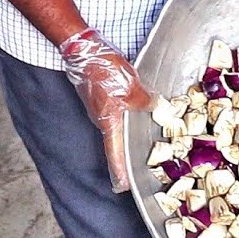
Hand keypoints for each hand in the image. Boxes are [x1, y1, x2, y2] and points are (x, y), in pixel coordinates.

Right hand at [58, 28, 153, 192]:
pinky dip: (129, 115)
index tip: (123, 187)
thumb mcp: (130, 87)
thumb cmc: (103, 70)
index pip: (115, 155)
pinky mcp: (102, 98)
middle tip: (147, 161)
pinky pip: (118, 112)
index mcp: (109, 124)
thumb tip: (156, 107)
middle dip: (130, 154)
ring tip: (150, 135)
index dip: (120, 172)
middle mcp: (103, 121)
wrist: (83, 50)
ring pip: (119, 126)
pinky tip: (141, 109)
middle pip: (118, 143)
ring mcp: (101, 110)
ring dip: (132, 132)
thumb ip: (144, 101)